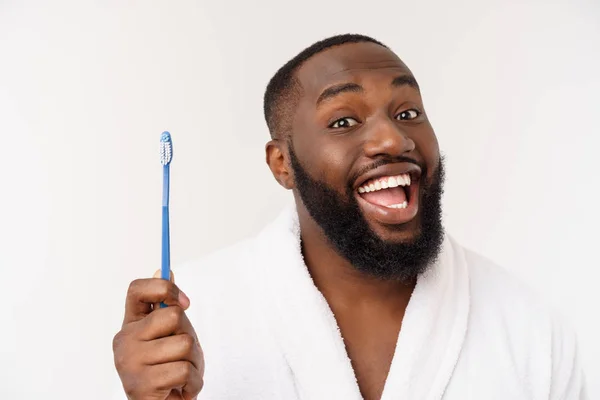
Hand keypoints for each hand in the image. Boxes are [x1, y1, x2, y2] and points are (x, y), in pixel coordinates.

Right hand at [113, 271, 203, 399]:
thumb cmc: (171, 370)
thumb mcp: (173, 333)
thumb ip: (168, 306)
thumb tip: (165, 268)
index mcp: (132, 324)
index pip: (137, 289)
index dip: (164, 287)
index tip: (185, 302)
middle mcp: (124, 340)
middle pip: (173, 316)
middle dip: (189, 335)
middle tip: (182, 354)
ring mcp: (129, 363)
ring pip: (184, 344)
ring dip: (193, 363)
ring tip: (181, 374)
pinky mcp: (139, 386)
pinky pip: (183, 370)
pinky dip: (193, 382)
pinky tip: (180, 389)